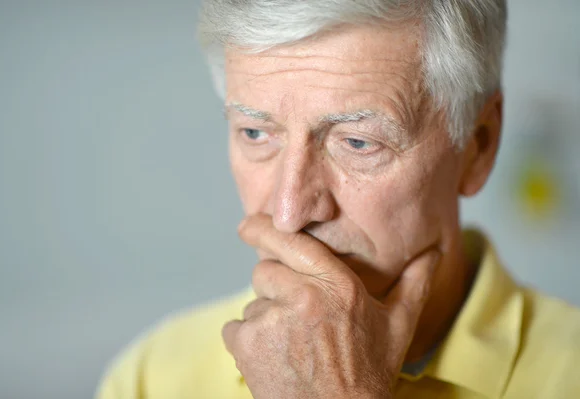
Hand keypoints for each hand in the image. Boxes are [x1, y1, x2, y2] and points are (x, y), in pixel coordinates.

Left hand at [223, 214, 440, 398]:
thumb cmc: (367, 374)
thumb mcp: (398, 327)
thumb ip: (414, 284)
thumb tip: (432, 253)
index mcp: (339, 285)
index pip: (294, 242)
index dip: (264, 229)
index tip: (247, 224)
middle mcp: (303, 296)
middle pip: (265, 270)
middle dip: (275, 287)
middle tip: (297, 317)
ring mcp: (272, 319)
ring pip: (253, 301)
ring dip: (266, 317)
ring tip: (292, 344)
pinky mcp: (248, 343)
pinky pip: (236, 327)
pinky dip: (248, 341)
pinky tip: (275, 358)